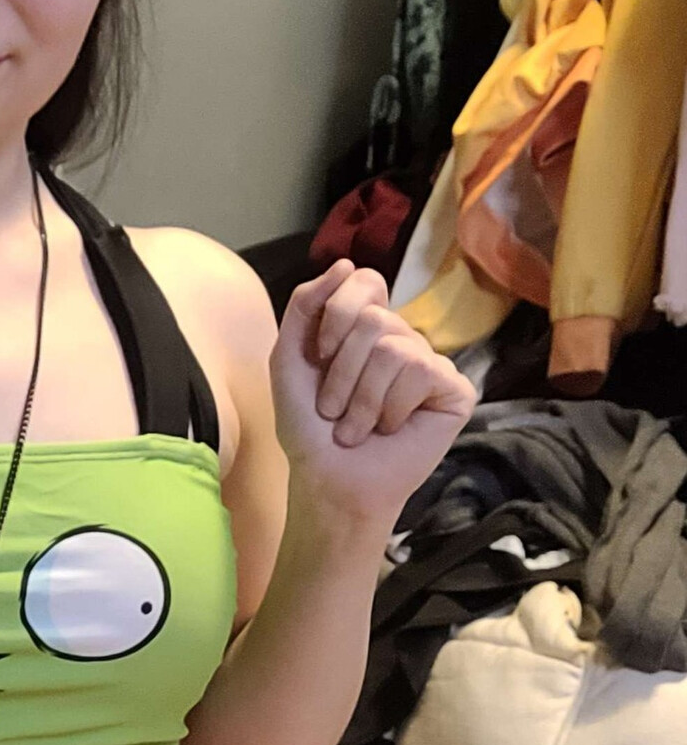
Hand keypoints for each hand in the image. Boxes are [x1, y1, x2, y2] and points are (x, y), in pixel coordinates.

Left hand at [270, 261, 476, 532]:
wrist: (328, 480)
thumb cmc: (309, 427)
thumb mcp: (290, 359)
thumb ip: (306, 305)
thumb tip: (347, 264)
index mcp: (366, 327)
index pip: (365, 281)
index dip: (337, 314)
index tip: (320, 357)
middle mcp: (403, 339)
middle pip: (373, 319)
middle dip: (341, 371)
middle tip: (333, 409)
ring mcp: (432, 363)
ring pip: (393, 348)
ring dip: (361, 397)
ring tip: (356, 428)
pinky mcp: (455, 390)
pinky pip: (421, 371)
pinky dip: (391, 407)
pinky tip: (390, 429)